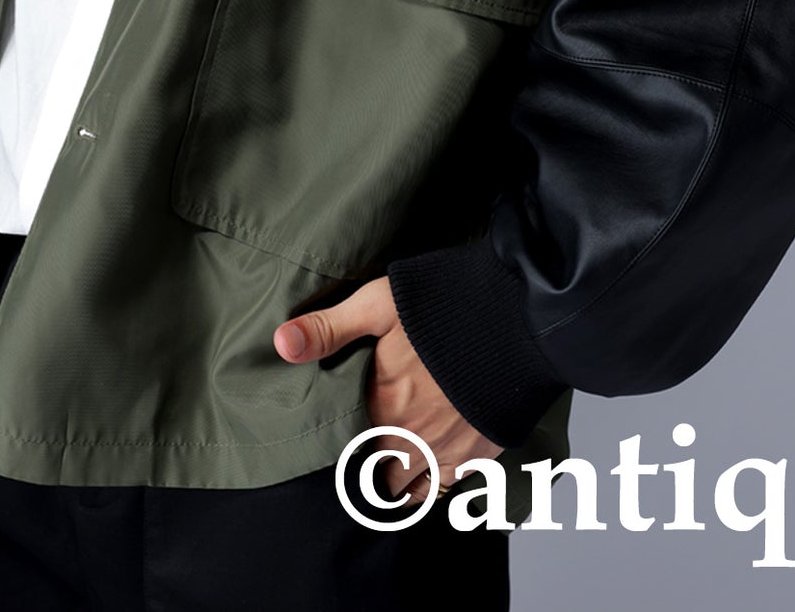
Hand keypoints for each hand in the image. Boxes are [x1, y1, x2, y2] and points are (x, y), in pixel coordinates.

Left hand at [273, 274, 502, 504]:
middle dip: (369, 464)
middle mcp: (410, 440)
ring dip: (399, 478)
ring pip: (410, 489)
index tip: (340, 435)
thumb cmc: (443, 307)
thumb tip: (280, 344)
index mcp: (381, 407)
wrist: (515, 319)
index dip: (342, 443)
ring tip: (392, 464)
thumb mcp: (378, 305)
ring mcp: (446, 451)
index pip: (347, 446)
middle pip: (378, 472)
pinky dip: (433, 485)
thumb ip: (329, 329)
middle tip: (366, 449)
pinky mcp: (478, 453)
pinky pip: (446, 490)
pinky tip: (428, 471)